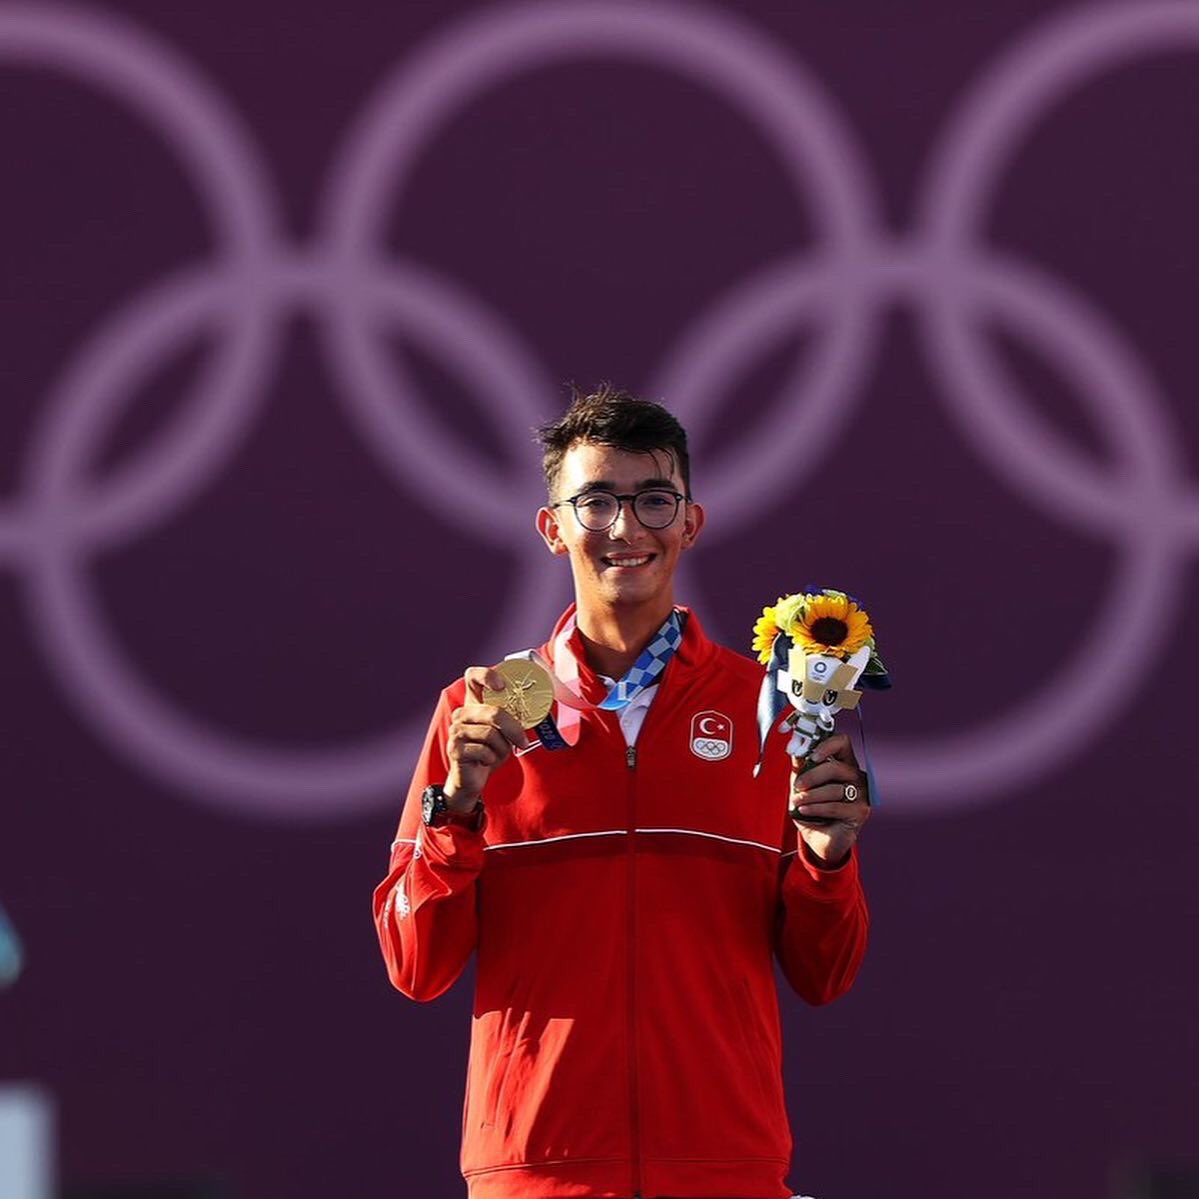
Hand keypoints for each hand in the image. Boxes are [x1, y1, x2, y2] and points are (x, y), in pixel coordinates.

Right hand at [445, 666, 529, 809]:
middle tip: (523, 741)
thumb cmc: (489, 751)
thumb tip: (538, 707)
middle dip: (513, 729)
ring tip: (497, 753)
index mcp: (473, 703)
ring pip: (490, 734)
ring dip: (502, 748)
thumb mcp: (504, 732)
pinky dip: (492, 758)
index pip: (472, 677)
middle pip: (493, 712)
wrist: (472, 778)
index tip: (502, 686)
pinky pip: (483, 751)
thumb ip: (512, 718)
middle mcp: (461, 713)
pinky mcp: (454, 749)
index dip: (487, 675)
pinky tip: (485, 761)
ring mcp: (455, 730)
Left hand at [789, 733, 870, 866]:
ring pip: (834, 789)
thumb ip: (800, 767)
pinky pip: (835, 807)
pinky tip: (804, 811)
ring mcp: (861, 794)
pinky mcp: (860, 812)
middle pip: (836, 767)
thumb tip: (795, 749)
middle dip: (812, 776)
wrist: (820, 839)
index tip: (810, 756)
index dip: (826, 745)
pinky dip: (815, 808)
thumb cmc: (813, 810)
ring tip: (797, 802)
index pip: (842, 743)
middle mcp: (856, 776)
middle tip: (798, 785)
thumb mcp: (802, 786)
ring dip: (810, 796)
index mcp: (844, 764)